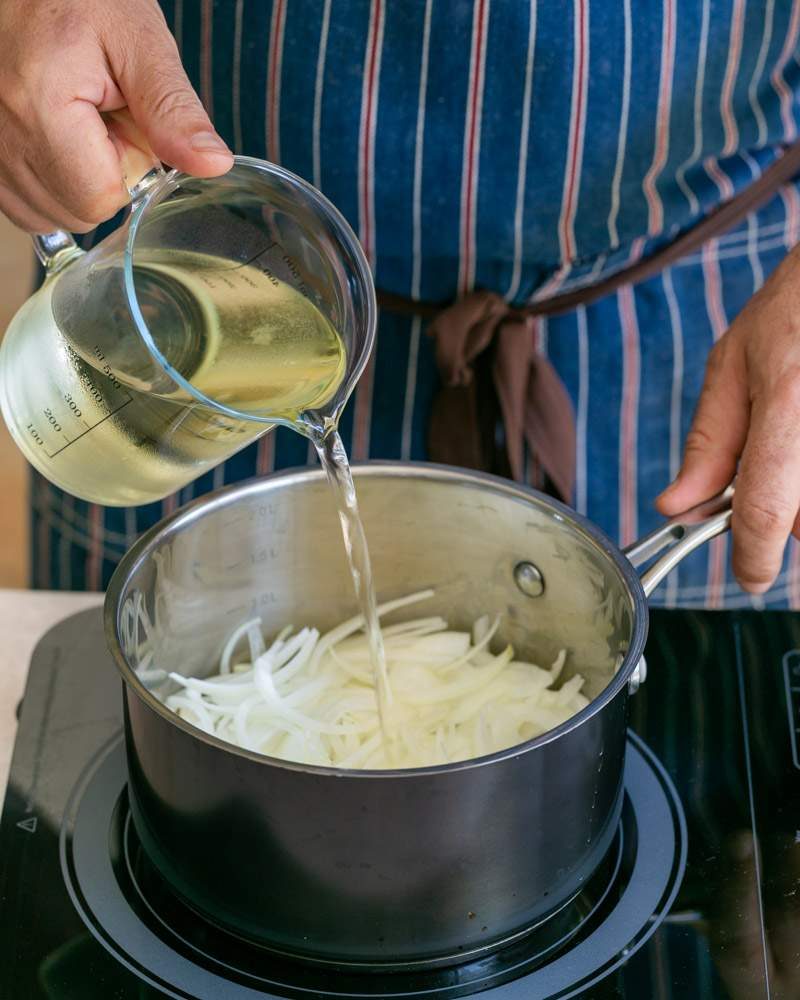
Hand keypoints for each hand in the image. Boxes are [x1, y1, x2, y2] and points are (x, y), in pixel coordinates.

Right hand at [0, 0, 232, 233]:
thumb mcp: (139, 41)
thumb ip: (172, 109)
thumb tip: (212, 165)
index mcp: (39, 108)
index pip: (100, 199)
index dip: (129, 171)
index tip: (126, 124)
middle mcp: (2, 137)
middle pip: (77, 212)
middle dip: (103, 177)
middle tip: (103, 116)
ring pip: (50, 213)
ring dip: (75, 180)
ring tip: (76, 119)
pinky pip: (24, 203)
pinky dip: (49, 182)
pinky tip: (56, 137)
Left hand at [657, 246, 799, 593]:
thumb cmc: (795, 308)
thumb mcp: (734, 364)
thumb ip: (709, 441)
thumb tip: (677, 506)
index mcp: (789, 401)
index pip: (768, 508)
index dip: (754, 556)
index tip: (749, 575)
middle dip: (782, 513)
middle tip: (772, 463)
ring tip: (793, 434)